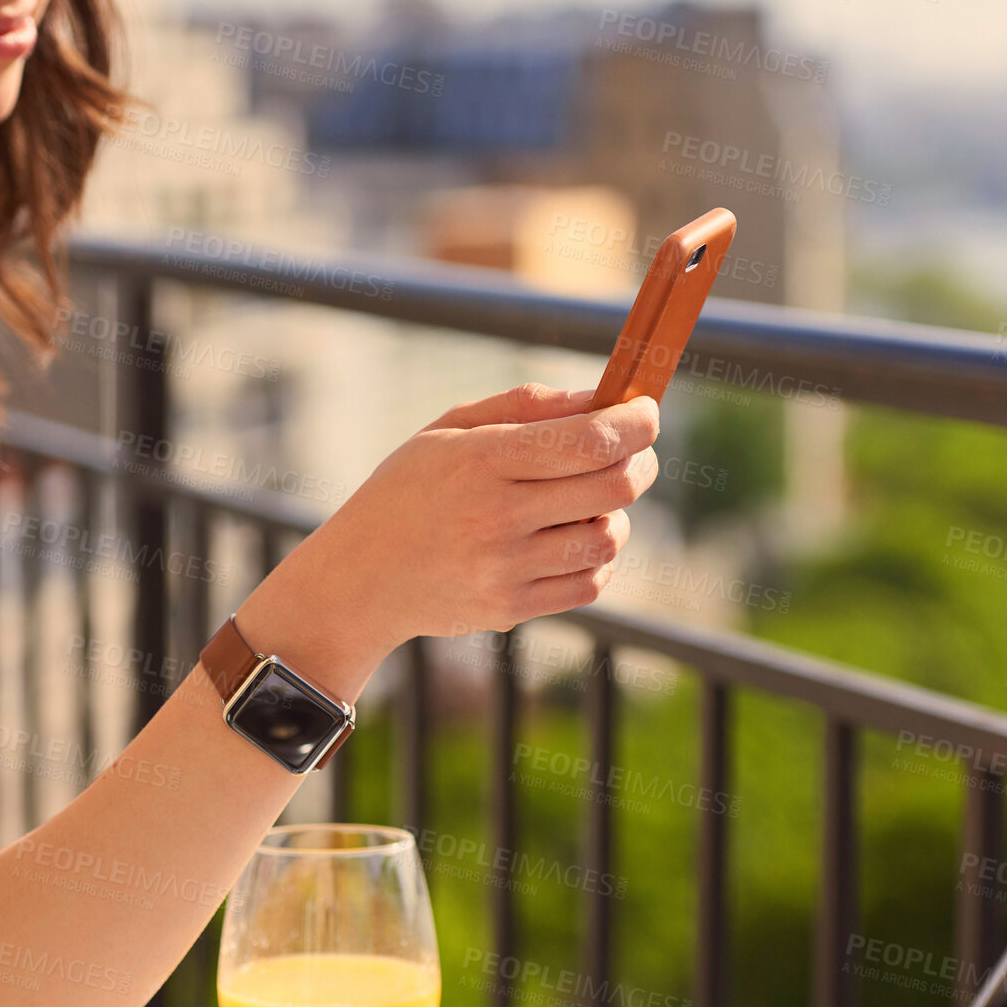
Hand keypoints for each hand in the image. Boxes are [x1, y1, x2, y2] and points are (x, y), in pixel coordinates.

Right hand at [235, 383, 658, 700]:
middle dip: (640, 463)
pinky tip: (570, 541)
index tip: (647, 413)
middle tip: (635, 454)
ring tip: (588, 503)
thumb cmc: (409, 490)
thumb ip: (525, 406)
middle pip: (615, 487)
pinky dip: (594, 559)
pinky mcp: (510, 609)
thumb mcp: (448, 430)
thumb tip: (601, 398)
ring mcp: (505, 568)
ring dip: (614, 516)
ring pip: (608, 538)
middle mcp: (496, 515)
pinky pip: (589, 583)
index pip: (590, 439)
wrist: (360, 578)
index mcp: (481, 459)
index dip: (637, 423)